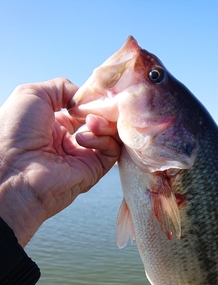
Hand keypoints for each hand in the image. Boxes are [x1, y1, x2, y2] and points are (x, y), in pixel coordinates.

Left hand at [0, 78, 120, 246]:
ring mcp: (82, 156)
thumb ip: (62, 87)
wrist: (13, 171)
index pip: (84, 108)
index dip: (92, 98)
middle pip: (100, 119)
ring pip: (110, 134)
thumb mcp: (33, 94)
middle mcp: (69, 140)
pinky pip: (111, 151)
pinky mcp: (92, 170)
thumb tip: (86, 96)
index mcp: (54, 123)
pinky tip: (84, 139)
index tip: (96, 92)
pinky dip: (104, 140)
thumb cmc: (14, 131)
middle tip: (98, 106)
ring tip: (91, 122)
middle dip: (103, 109)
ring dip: (104, 123)